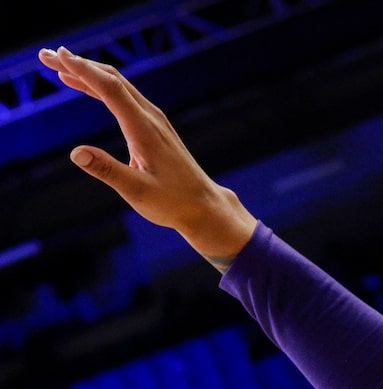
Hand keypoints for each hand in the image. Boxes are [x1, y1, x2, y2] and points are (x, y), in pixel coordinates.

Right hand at [38, 46, 257, 267]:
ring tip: (56, 65)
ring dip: (88, 73)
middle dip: (79, 64)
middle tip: (45, 55)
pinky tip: (83, 87)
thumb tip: (76, 153)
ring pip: (118, 86)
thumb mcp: (138, 192)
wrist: (204, 206)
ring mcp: (154, 121)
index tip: (58, 55)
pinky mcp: (154, 127)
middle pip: (112, 79)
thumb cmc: (173, 202)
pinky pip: (124, 98)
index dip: (84, 70)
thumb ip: (107, 171)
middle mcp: (151, 118)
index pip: (110, 89)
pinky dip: (101, 87)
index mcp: (144, 130)